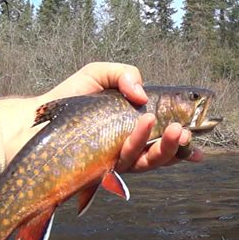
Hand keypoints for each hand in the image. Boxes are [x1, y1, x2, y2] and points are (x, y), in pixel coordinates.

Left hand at [0, 62, 202, 168]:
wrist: (39, 115)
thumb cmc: (72, 97)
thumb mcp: (100, 73)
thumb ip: (125, 74)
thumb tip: (143, 95)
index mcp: (131, 131)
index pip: (161, 141)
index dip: (182, 147)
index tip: (199, 147)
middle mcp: (126, 149)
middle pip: (158, 156)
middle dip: (175, 146)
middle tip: (186, 132)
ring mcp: (113, 160)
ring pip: (145, 161)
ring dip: (162, 147)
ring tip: (174, 129)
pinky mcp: (99, 166)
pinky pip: (124, 161)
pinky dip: (137, 145)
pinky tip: (143, 127)